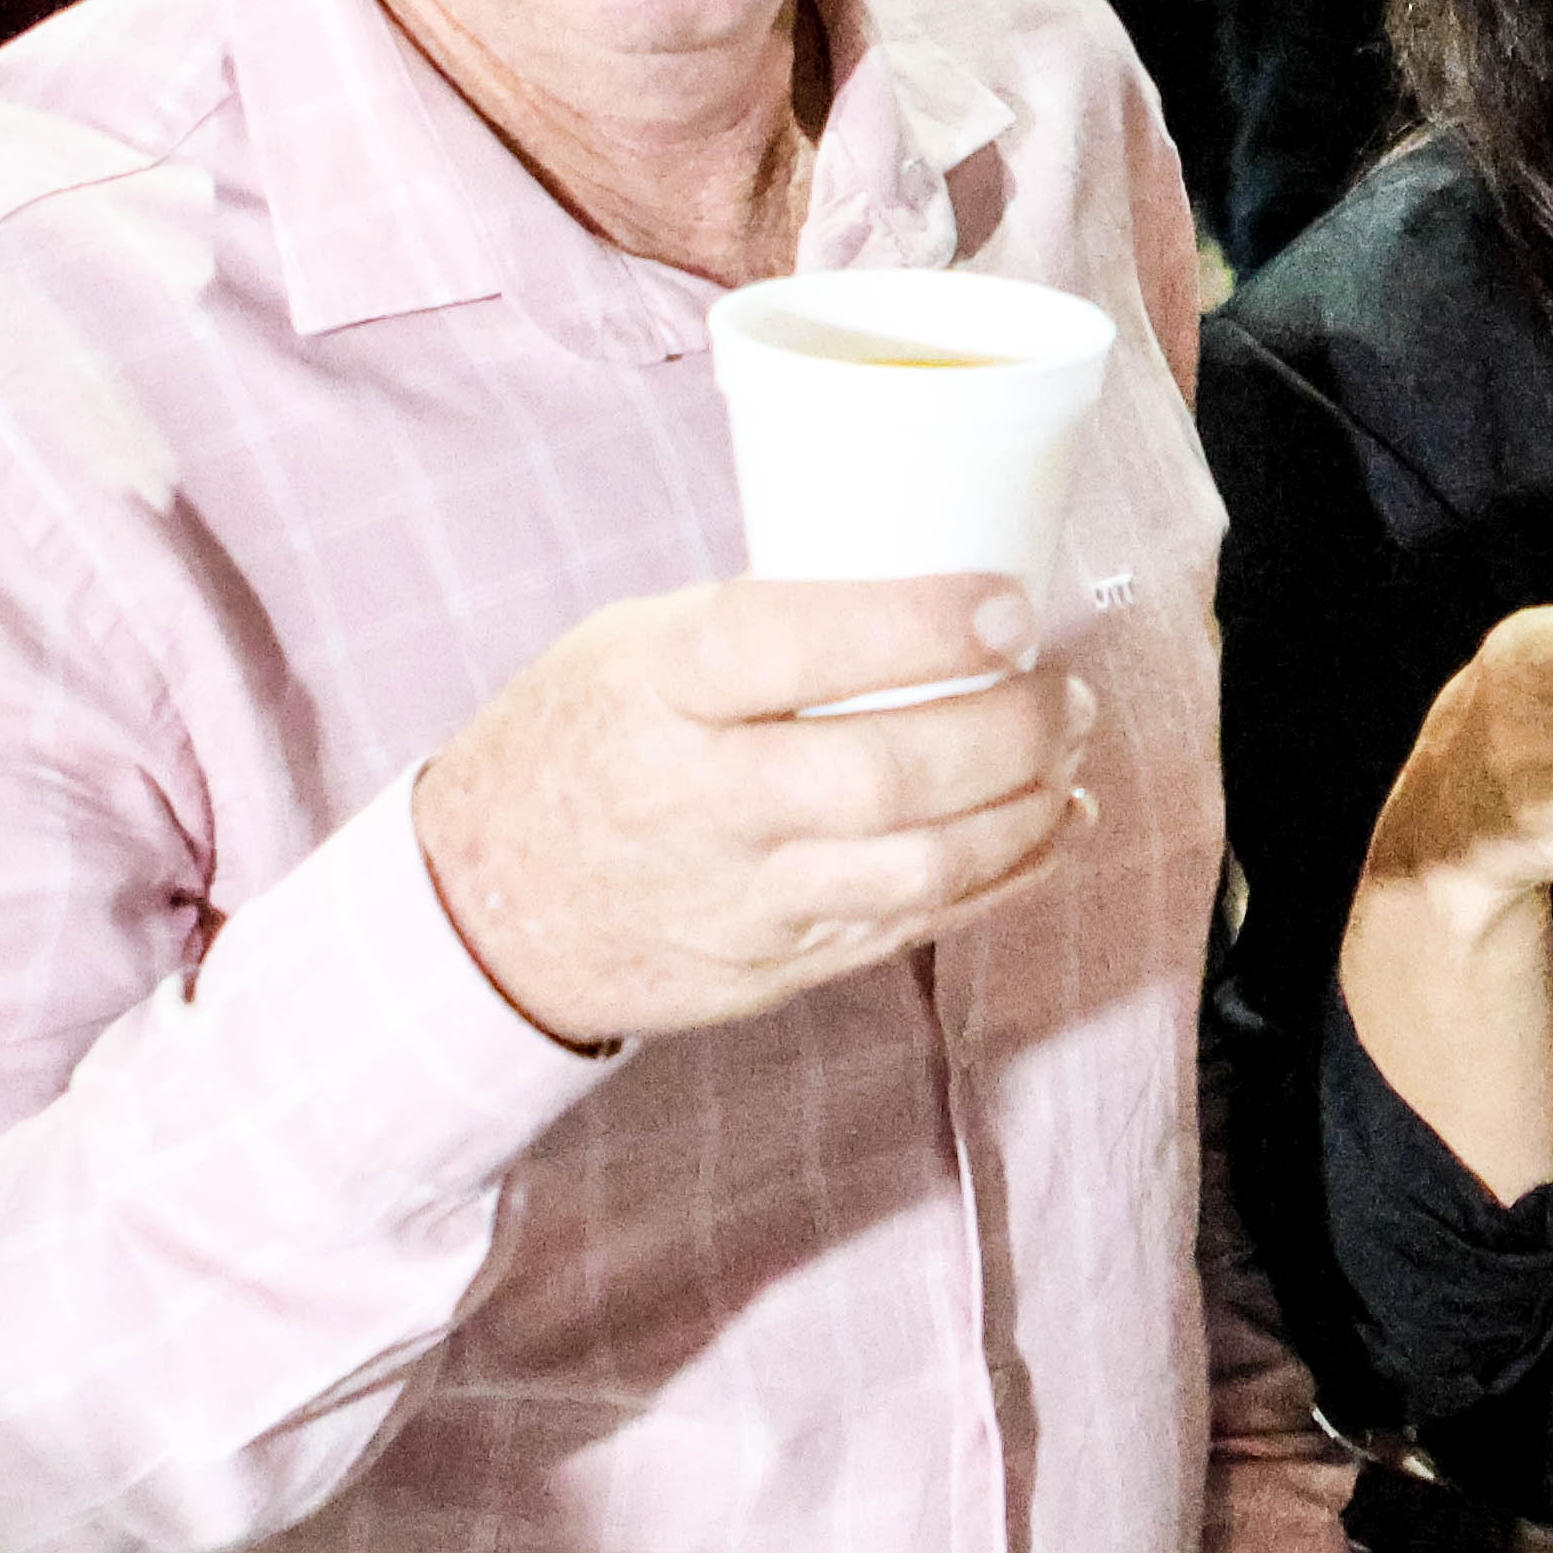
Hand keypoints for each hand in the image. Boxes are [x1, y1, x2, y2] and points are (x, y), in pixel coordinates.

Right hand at [411, 580, 1100, 1050]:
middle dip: (1010, 732)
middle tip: (1066, 691)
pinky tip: (1049, 830)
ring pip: (917, 867)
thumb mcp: (636, 640)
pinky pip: (909, 928)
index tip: (1010, 604)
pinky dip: (1002, 878)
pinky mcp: (769, 969)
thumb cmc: (583, 737)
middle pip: (884, 775)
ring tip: (1069, 755)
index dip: (918, 624)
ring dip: (1024, 810)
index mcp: (658, 686)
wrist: (483, 903)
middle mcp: (698, 799)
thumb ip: (763, 621)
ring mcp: (736, 898)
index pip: (794, 646)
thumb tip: (934, 583)